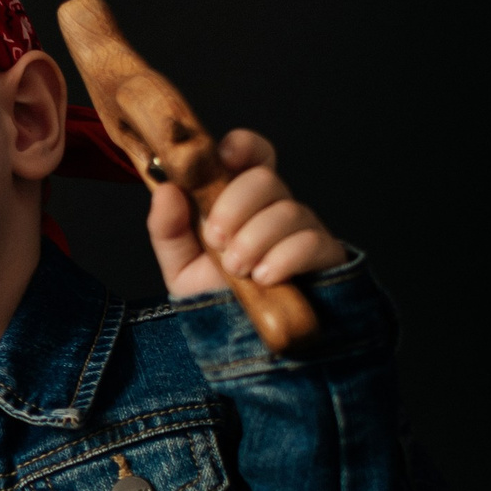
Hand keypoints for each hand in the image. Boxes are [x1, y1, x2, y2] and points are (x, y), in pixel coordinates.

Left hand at [147, 130, 344, 300]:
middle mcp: (274, 207)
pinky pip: (311, 242)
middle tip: (215, 240)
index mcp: (240, 199)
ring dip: (255, 239)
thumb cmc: (215, 297)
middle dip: (235, 206)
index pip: (251, 155)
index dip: (242, 147)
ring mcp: (303, 229)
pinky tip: (265, 278)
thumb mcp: (179, 267)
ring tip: (236, 270)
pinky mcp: (325, 256)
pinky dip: (284, 258)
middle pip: (265, 179)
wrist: (243, 343)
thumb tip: (165, 189)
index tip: (222, 159)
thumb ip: (168, 229)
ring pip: (288, 211)